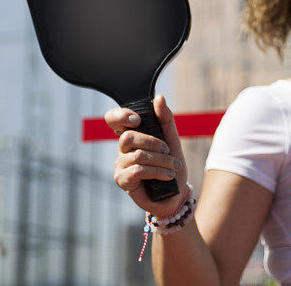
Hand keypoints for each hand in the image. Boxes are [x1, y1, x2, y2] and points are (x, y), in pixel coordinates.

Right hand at [105, 94, 188, 216]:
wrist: (177, 193)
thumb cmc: (172, 165)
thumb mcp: (173, 139)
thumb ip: (165, 119)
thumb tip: (158, 98)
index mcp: (132, 135)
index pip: (113, 119)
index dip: (120, 115)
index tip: (137, 119)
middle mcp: (122, 148)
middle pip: (128, 136)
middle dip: (153, 142)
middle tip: (167, 151)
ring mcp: (120, 164)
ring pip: (138, 155)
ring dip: (161, 160)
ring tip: (173, 167)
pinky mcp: (122, 180)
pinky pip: (138, 170)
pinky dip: (157, 172)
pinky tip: (167, 176)